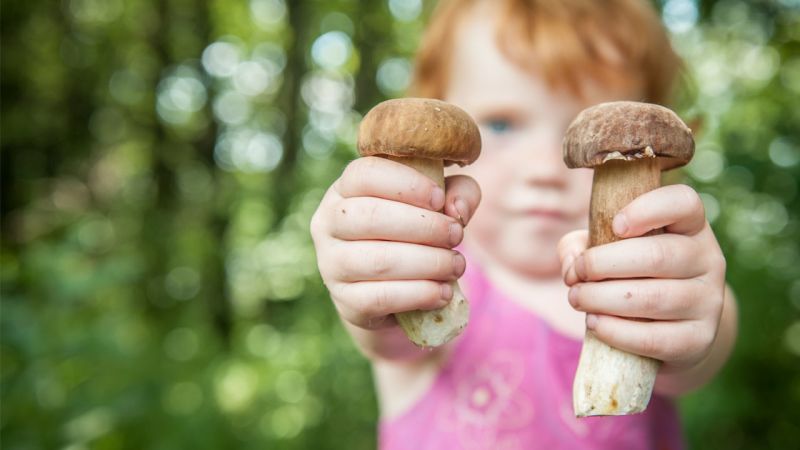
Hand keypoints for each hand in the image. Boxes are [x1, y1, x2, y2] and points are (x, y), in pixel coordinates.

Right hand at [310, 156, 480, 330]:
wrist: (393, 294)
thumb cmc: (415, 234)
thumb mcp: (438, 205)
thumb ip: (457, 192)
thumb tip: (457, 209)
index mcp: (344, 190)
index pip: (363, 175)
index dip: (406, 184)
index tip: (439, 199)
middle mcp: (328, 223)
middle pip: (371, 216)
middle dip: (424, 226)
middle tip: (456, 235)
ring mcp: (331, 264)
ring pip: (379, 260)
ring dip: (428, 262)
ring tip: (456, 265)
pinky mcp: (345, 301)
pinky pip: (381, 297)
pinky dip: (419, 294)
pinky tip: (443, 292)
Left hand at [558, 184, 726, 373]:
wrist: (669, 327)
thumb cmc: (629, 275)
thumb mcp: (606, 248)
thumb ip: (580, 245)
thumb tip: (572, 267)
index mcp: (689, 226)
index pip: (683, 202)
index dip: (647, 210)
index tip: (615, 224)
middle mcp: (707, 259)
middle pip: (657, 255)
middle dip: (601, 265)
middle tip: (576, 275)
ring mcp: (709, 301)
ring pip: (652, 298)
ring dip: (601, 299)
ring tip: (577, 299)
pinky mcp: (699, 339)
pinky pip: (654, 338)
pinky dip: (616, 331)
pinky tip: (594, 324)